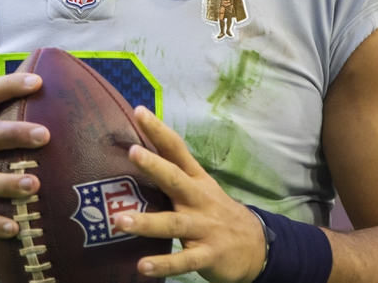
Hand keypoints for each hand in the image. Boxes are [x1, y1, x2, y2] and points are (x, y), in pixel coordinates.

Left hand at [112, 106, 266, 282]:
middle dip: (155, 166)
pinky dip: (164, 263)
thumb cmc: (216, 212)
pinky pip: (184, 260)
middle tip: (132, 152)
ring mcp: (204, 227)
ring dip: (148, 223)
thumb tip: (137, 152)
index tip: (139, 111)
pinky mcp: (208, 255)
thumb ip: (173, 173)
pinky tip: (143, 266)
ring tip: (121, 221)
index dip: (158, 131)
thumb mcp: (200, 188)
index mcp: (196, 179)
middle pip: (175, 179)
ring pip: (174, 223)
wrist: (256, 247)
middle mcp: (198, 199)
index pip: (177, 150)